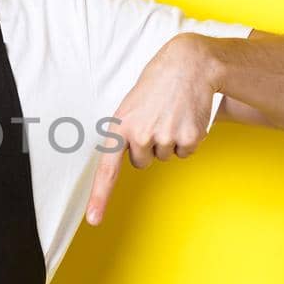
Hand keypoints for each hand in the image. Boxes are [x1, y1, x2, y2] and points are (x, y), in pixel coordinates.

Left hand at [86, 33, 219, 225]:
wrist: (189, 64)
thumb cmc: (156, 84)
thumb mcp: (130, 106)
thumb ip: (124, 132)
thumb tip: (126, 157)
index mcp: (120, 127)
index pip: (107, 169)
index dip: (100, 196)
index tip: (94, 220)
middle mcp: (141, 135)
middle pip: (141, 162)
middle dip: (149, 145)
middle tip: (156, 117)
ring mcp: (165, 137)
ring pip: (164, 156)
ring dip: (169, 139)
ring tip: (171, 113)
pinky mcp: (188, 138)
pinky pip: (185, 152)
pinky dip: (187, 138)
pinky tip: (186, 117)